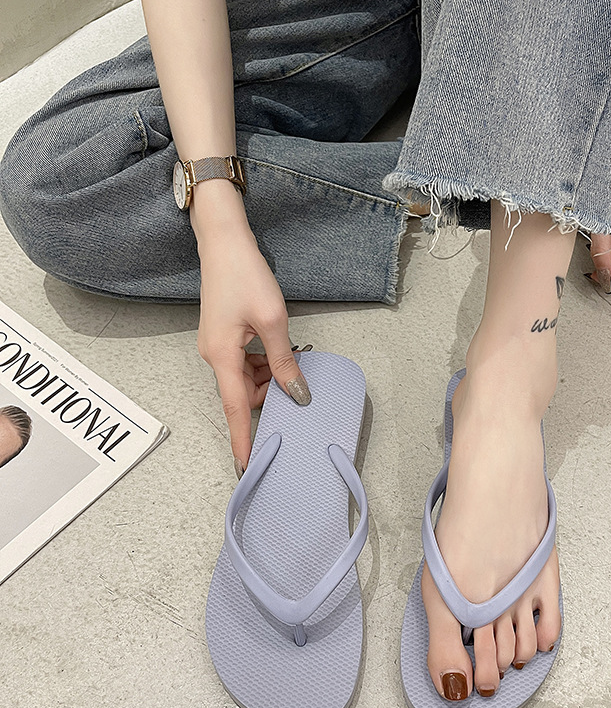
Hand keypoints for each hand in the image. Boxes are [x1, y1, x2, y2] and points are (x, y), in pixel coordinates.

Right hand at [195, 226, 309, 473]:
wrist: (224, 242)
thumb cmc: (246, 276)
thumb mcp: (272, 321)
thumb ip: (284, 361)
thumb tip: (296, 393)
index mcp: (222, 356)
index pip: (234, 408)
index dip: (243, 438)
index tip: (246, 465)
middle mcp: (214, 356)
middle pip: (243, 394)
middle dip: (270, 396)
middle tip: (298, 388)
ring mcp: (218, 347)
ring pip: (246, 380)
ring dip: (270, 378)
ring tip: (293, 362)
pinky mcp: (224, 338)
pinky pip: (245, 364)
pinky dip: (264, 364)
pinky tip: (282, 353)